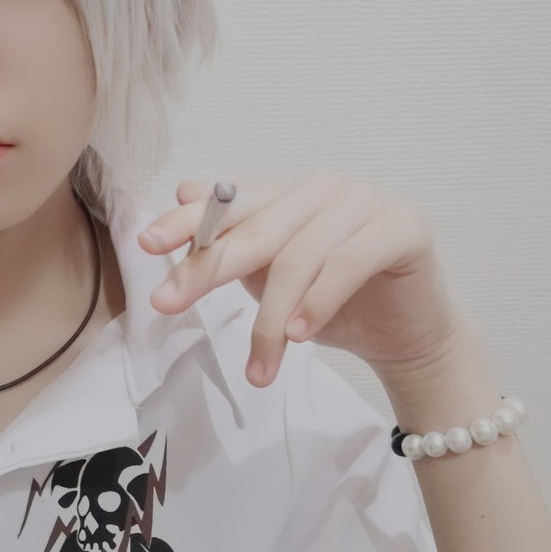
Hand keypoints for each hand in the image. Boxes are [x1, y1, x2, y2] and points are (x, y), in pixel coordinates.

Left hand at [138, 173, 469, 386]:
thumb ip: (232, 241)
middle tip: (168, 304)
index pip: (230, 202)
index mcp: (290, 192)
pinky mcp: (403, 226)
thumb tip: (182, 190)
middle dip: (207, 270)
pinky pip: (346, 265)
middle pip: (256, 230)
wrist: (405, 338)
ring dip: (270, 318)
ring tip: (259, 364)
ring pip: (298, 257)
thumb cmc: (333, 307)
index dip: (187, 222)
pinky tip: (299, 337)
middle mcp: (326, 187)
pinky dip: (317, 303)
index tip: (146, 244)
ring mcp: (367, 201)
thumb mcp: (268, 278)